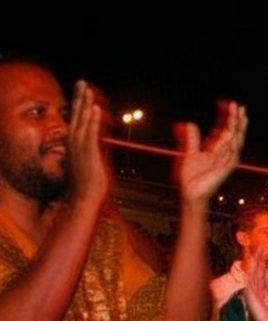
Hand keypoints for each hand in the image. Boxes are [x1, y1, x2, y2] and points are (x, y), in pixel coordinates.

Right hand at [67, 81, 107, 205]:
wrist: (85, 197)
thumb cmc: (89, 183)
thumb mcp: (92, 161)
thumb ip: (94, 149)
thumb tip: (98, 143)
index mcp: (75, 143)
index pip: (77, 119)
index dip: (79, 104)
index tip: (83, 91)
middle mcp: (74, 142)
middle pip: (77, 115)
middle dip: (79, 98)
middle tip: (82, 82)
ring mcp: (79, 147)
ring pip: (82, 120)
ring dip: (84, 104)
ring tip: (87, 89)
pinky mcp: (87, 153)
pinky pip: (90, 133)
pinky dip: (92, 120)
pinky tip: (93, 108)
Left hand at [175, 100, 246, 206]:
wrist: (190, 193)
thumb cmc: (189, 177)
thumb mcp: (187, 153)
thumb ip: (190, 138)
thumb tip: (186, 123)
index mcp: (214, 148)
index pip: (223, 129)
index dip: (224, 116)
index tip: (224, 103)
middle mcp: (222, 153)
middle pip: (232, 132)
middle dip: (235, 119)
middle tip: (238, 105)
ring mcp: (226, 159)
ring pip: (235, 139)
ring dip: (238, 127)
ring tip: (241, 114)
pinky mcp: (226, 167)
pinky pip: (232, 151)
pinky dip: (234, 141)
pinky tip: (235, 131)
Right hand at [241, 245, 267, 320]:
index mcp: (262, 287)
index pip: (261, 270)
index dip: (263, 259)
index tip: (265, 248)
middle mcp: (255, 287)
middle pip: (256, 269)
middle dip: (258, 257)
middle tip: (261, 244)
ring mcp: (252, 291)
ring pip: (253, 272)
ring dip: (255, 261)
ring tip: (256, 249)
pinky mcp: (251, 295)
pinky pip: (250, 280)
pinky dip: (251, 271)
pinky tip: (252, 262)